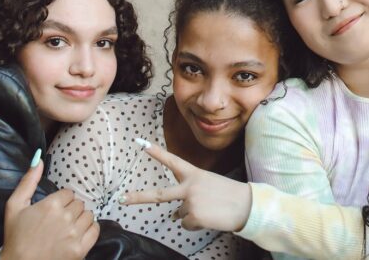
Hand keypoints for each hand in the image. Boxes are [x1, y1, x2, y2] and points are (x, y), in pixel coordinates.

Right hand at [1, 159, 98, 259]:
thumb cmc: (16, 237)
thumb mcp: (14, 206)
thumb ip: (28, 181)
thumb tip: (39, 158)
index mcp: (51, 205)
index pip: (69, 193)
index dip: (61, 201)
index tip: (53, 211)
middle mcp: (65, 217)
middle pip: (79, 204)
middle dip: (71, 210)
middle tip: (58, 221)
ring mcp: (74, 234)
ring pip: (88, 215)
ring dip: (80, 220)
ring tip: (67, 228)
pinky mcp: (80, 249)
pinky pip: (95, 230)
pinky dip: (89, 230)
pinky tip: (77, 234)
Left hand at [121, 141, 251, 232]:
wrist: (247, 205)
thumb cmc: (228, 194)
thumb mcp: (209, 185)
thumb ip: (190, 193)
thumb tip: (174, 215)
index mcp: (194, 174)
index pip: (172, 161)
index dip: (155, 152)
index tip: (139, 143)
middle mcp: (189, 186)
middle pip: (158, 194)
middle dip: (137, 197)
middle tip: (121, 199)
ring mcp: (190, 202)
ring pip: (179, 214)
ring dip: (192, 215)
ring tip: (210, 209)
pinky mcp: (193, 217)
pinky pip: (187, 224)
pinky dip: (197, 223)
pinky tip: (210, 217)